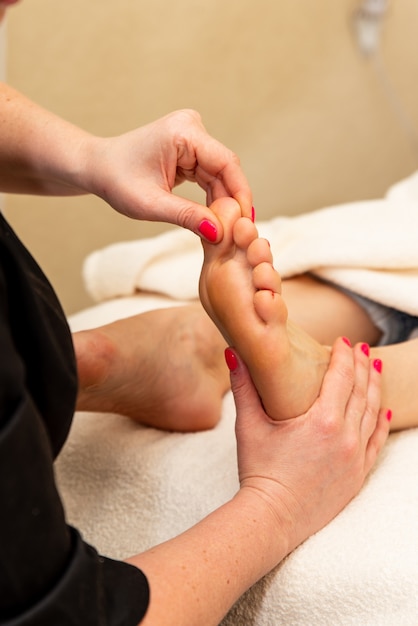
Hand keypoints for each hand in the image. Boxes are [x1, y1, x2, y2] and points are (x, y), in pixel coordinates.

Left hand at [83, 109, 251, 241]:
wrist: (97, 167)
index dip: (240, 194)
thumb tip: (219, 233)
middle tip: (236, 234)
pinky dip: (212, 198)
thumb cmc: (116, 181)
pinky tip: (214, 219)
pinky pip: (210, 176)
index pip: (226, 163)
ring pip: (220, 175)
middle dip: (231, 202)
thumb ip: (187, 217)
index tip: (246, 222)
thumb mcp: (150, 204)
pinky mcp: (191, 149)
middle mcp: (192, 128)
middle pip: (226, 170)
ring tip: (224, 230)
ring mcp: (192, 137)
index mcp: (183, 132)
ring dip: (223, 203)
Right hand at [231, 337, 389, 554]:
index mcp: (322, 420)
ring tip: (376, 370)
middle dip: (364, 366)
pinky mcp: (358, 475)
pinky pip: (377, 442)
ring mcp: (355, 457)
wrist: (273, 518)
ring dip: (375, 389)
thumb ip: (243, 386)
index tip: (343, 341)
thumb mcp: (248, 426)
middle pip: (362, 391)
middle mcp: (346, 437)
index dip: (344, 356)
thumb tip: (233, 351)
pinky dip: (382, 423)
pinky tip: (384, 411)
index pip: (342, 377)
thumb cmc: (259, 471)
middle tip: (364, 349)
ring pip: (373, 413)